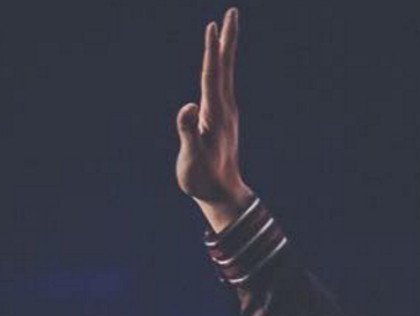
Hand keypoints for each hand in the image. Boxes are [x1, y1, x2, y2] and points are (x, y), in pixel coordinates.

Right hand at [176, 7, 254, 231]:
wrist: (223, 194)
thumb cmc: (203, 179)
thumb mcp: (191, 159)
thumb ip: (188, 133)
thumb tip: (187, 107)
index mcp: (215, 114)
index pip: (212, 74)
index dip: (211, 50)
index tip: (213, 26)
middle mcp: (224, 108)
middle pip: (225, 66)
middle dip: (227, 39)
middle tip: (232, 12)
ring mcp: (225, 112)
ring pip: (225, 73)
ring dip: (225, 49)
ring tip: (225, 30)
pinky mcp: (222, 118)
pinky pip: (222, 83)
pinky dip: (221, 66)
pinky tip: (219, 64)